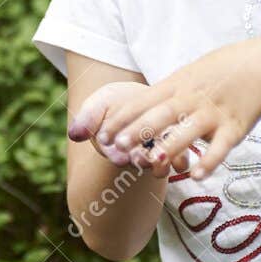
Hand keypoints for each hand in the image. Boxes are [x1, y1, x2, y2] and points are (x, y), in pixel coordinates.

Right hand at [68, 81, 193, 175]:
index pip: (115, 154)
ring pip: (161, 163)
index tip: (118, 156)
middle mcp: (136, 153)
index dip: (117, 155)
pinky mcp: (175, 145)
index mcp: (115, 145)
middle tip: (142, 158)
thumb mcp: (96, 106)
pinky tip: (186, 148)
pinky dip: (183, 156)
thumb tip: (74, 133)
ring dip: (163, 163)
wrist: (136, 98)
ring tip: (166, 157)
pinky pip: (181, 156)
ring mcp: (155, 152)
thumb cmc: (112, 104)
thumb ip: (87, 119)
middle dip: (142, 162)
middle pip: (139, 162)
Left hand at [88, 41, 260, 180]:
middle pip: (162, 115)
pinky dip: (210, 161)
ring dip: (171, 146)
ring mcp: (213, 113)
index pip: (143, 102)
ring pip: (189, 131)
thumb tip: (129, 112)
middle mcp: (192, 99)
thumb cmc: (216, 73)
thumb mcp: (185, 76)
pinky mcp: (235, 127)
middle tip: (117, 147)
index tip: (101, 135)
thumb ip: (161, 95)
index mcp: (176, 85)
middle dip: (139, 131)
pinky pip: (221, 146)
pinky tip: (197, 176)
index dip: (122, 119)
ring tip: (153, 162)